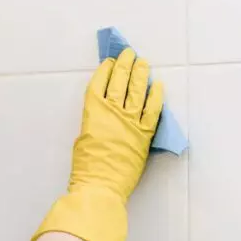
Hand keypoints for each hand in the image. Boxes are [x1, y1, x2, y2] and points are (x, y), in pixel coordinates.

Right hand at [31, 48, 163, 240]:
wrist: (99, 186)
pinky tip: (158, 86)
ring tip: (142, 63)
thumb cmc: (85, 167)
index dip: (105, 71)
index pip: (99, 84)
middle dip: (124, 65)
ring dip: (140, 74)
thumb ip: (94, 123)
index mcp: (92, 113)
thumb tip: (104, 117)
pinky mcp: (144, 134)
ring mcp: (130, 122)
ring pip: (137, 91)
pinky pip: (153, 110)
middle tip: (128, 54)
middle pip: (119, 82)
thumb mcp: (82, 139)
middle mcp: (112, 112)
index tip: (109, 62)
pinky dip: (156, 97)